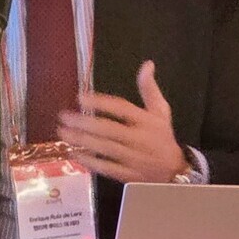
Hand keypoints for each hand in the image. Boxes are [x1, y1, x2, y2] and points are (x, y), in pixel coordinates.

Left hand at [57, 61, 190, 182]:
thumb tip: (147, 64)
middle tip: (63, 116)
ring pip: (104, 148)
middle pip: (108, 129)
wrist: (175, 171)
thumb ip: (149, 88)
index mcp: (147, 121)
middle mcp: (139, 139)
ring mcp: (133, 158)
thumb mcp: (161, 111)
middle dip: (84, 122)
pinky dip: (89, 161)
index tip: (80, 97)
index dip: (100, 102)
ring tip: (63, 132)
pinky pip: (106, 167)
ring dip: (81, 140)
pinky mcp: (127, 175)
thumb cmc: (162, 137)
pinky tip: (74, 153)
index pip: (121, 108)